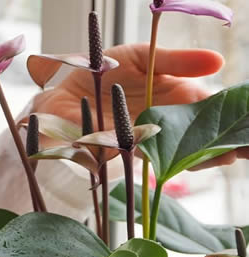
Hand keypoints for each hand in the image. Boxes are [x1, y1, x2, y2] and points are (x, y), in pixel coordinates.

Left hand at [33, 43, 248, 168]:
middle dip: (230, 136)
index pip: (211, 103)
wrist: (63, 96)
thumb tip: (218, 62)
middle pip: (206, 129)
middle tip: (247, 143)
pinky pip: (164, 158)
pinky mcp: (137, 151)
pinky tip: (204, 160)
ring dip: (214, 151)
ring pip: (191, 147)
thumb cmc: (100, 71)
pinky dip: (186, 161)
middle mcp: (169, 117)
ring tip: (235, 152)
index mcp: (174, 92)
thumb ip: (175, 61)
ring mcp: (155, 136)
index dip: (233, 109)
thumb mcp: (139, 57)